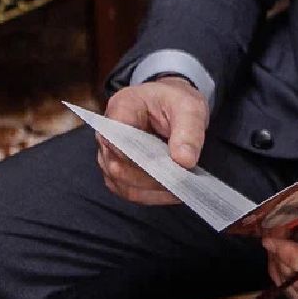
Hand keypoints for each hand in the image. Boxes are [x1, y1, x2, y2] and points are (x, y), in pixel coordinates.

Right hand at [98, 77, 207, 205]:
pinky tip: (174, 192)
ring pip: (124, 184)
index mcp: (121, 108)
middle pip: (119, 167)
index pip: (117, 139)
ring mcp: (109, 156)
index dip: (140, 158)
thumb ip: (189, 131)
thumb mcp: (190, 107)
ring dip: (154, 190)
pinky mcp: (118, 172)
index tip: (169, 166)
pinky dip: (153, 196)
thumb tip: (184, 161)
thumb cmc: (176, 102)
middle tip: (183, 179)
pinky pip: (130, 192)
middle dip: (152, 177)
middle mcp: (107, 134)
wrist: (171, 105)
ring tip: (182, 186)